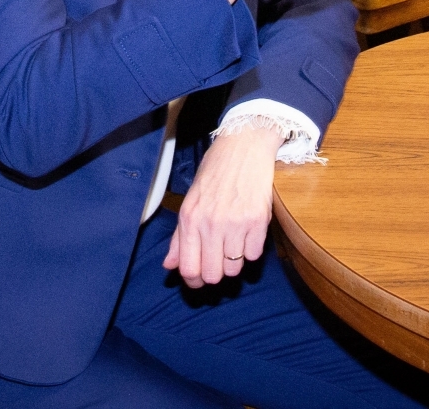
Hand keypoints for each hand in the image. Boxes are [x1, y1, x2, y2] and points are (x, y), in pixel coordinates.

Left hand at [164, 124, 281, 287]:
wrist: (244, 146)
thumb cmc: (215, 172)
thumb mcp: (190, 201)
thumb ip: (179, 237)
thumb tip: (169, 266)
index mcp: (190, 219)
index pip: (189, 269)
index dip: (194, 281)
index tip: (199, 279)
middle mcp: (211, 224)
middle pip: (213, 275)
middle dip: (215, 273)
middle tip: (218, 260)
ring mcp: (235, 223)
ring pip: (235, 269)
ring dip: (234, 261)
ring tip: (233, 242)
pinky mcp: (258, 221)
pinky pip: (254, 255)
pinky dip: (251, 249)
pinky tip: (247, 232)